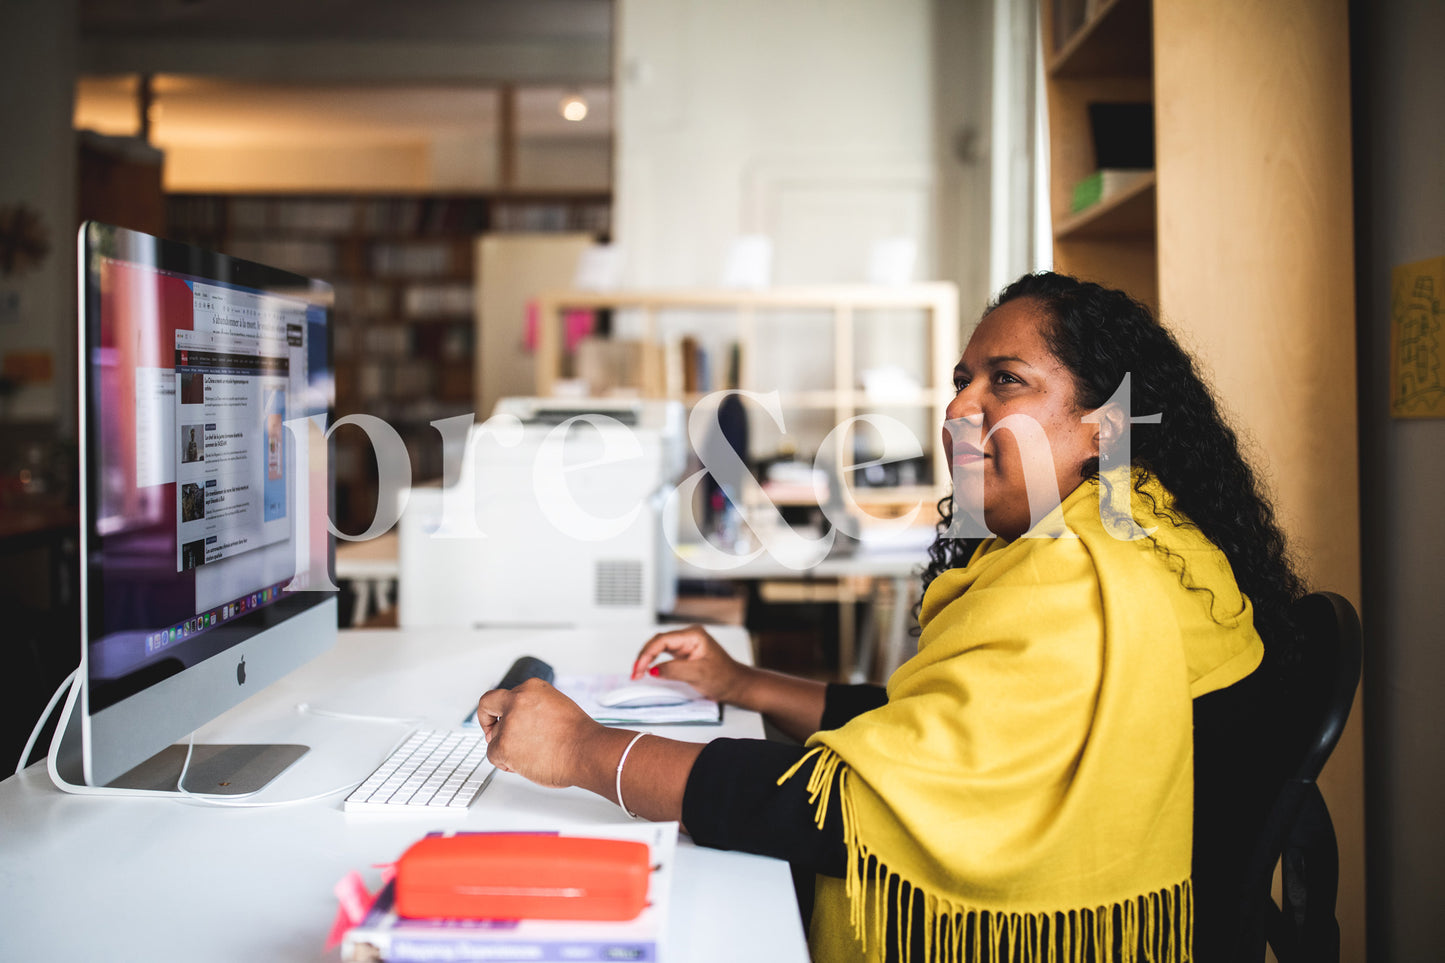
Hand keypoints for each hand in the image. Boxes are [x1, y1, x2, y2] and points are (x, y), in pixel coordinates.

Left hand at [476, 679, 604, 787]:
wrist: (586, 751)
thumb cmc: (579, 736)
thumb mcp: (557, 707)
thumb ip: (535, 710)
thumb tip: (524, 724)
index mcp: (532, 688)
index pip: (504, 694)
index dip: (499, 709)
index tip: (498, 718)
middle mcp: (518, 700)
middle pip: (488, 705)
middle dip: (487, 721)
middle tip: (492, 734)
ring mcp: (509, 722)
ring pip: (494, 738)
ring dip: (507, 749)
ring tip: (530, 756)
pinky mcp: (503, 744)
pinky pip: (493, 756)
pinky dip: (505, 763)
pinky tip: (524, 764)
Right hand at [630, 624, 754, 705]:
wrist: (735, 685)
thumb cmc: (724, 677)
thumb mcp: (698, 674)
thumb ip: (674, 670)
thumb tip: (651, 670)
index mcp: (693, 635)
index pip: (662, 640)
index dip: (647, 653)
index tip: (639, 668)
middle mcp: (688, 636)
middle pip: (658, 642)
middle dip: (644, 656)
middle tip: (635, 673)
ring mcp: (685, 645)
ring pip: (658, 648)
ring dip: (646, 659)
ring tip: (637, 673)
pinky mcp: (683, 654)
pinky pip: (663, 655)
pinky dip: (653, 662)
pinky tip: (646, 670)